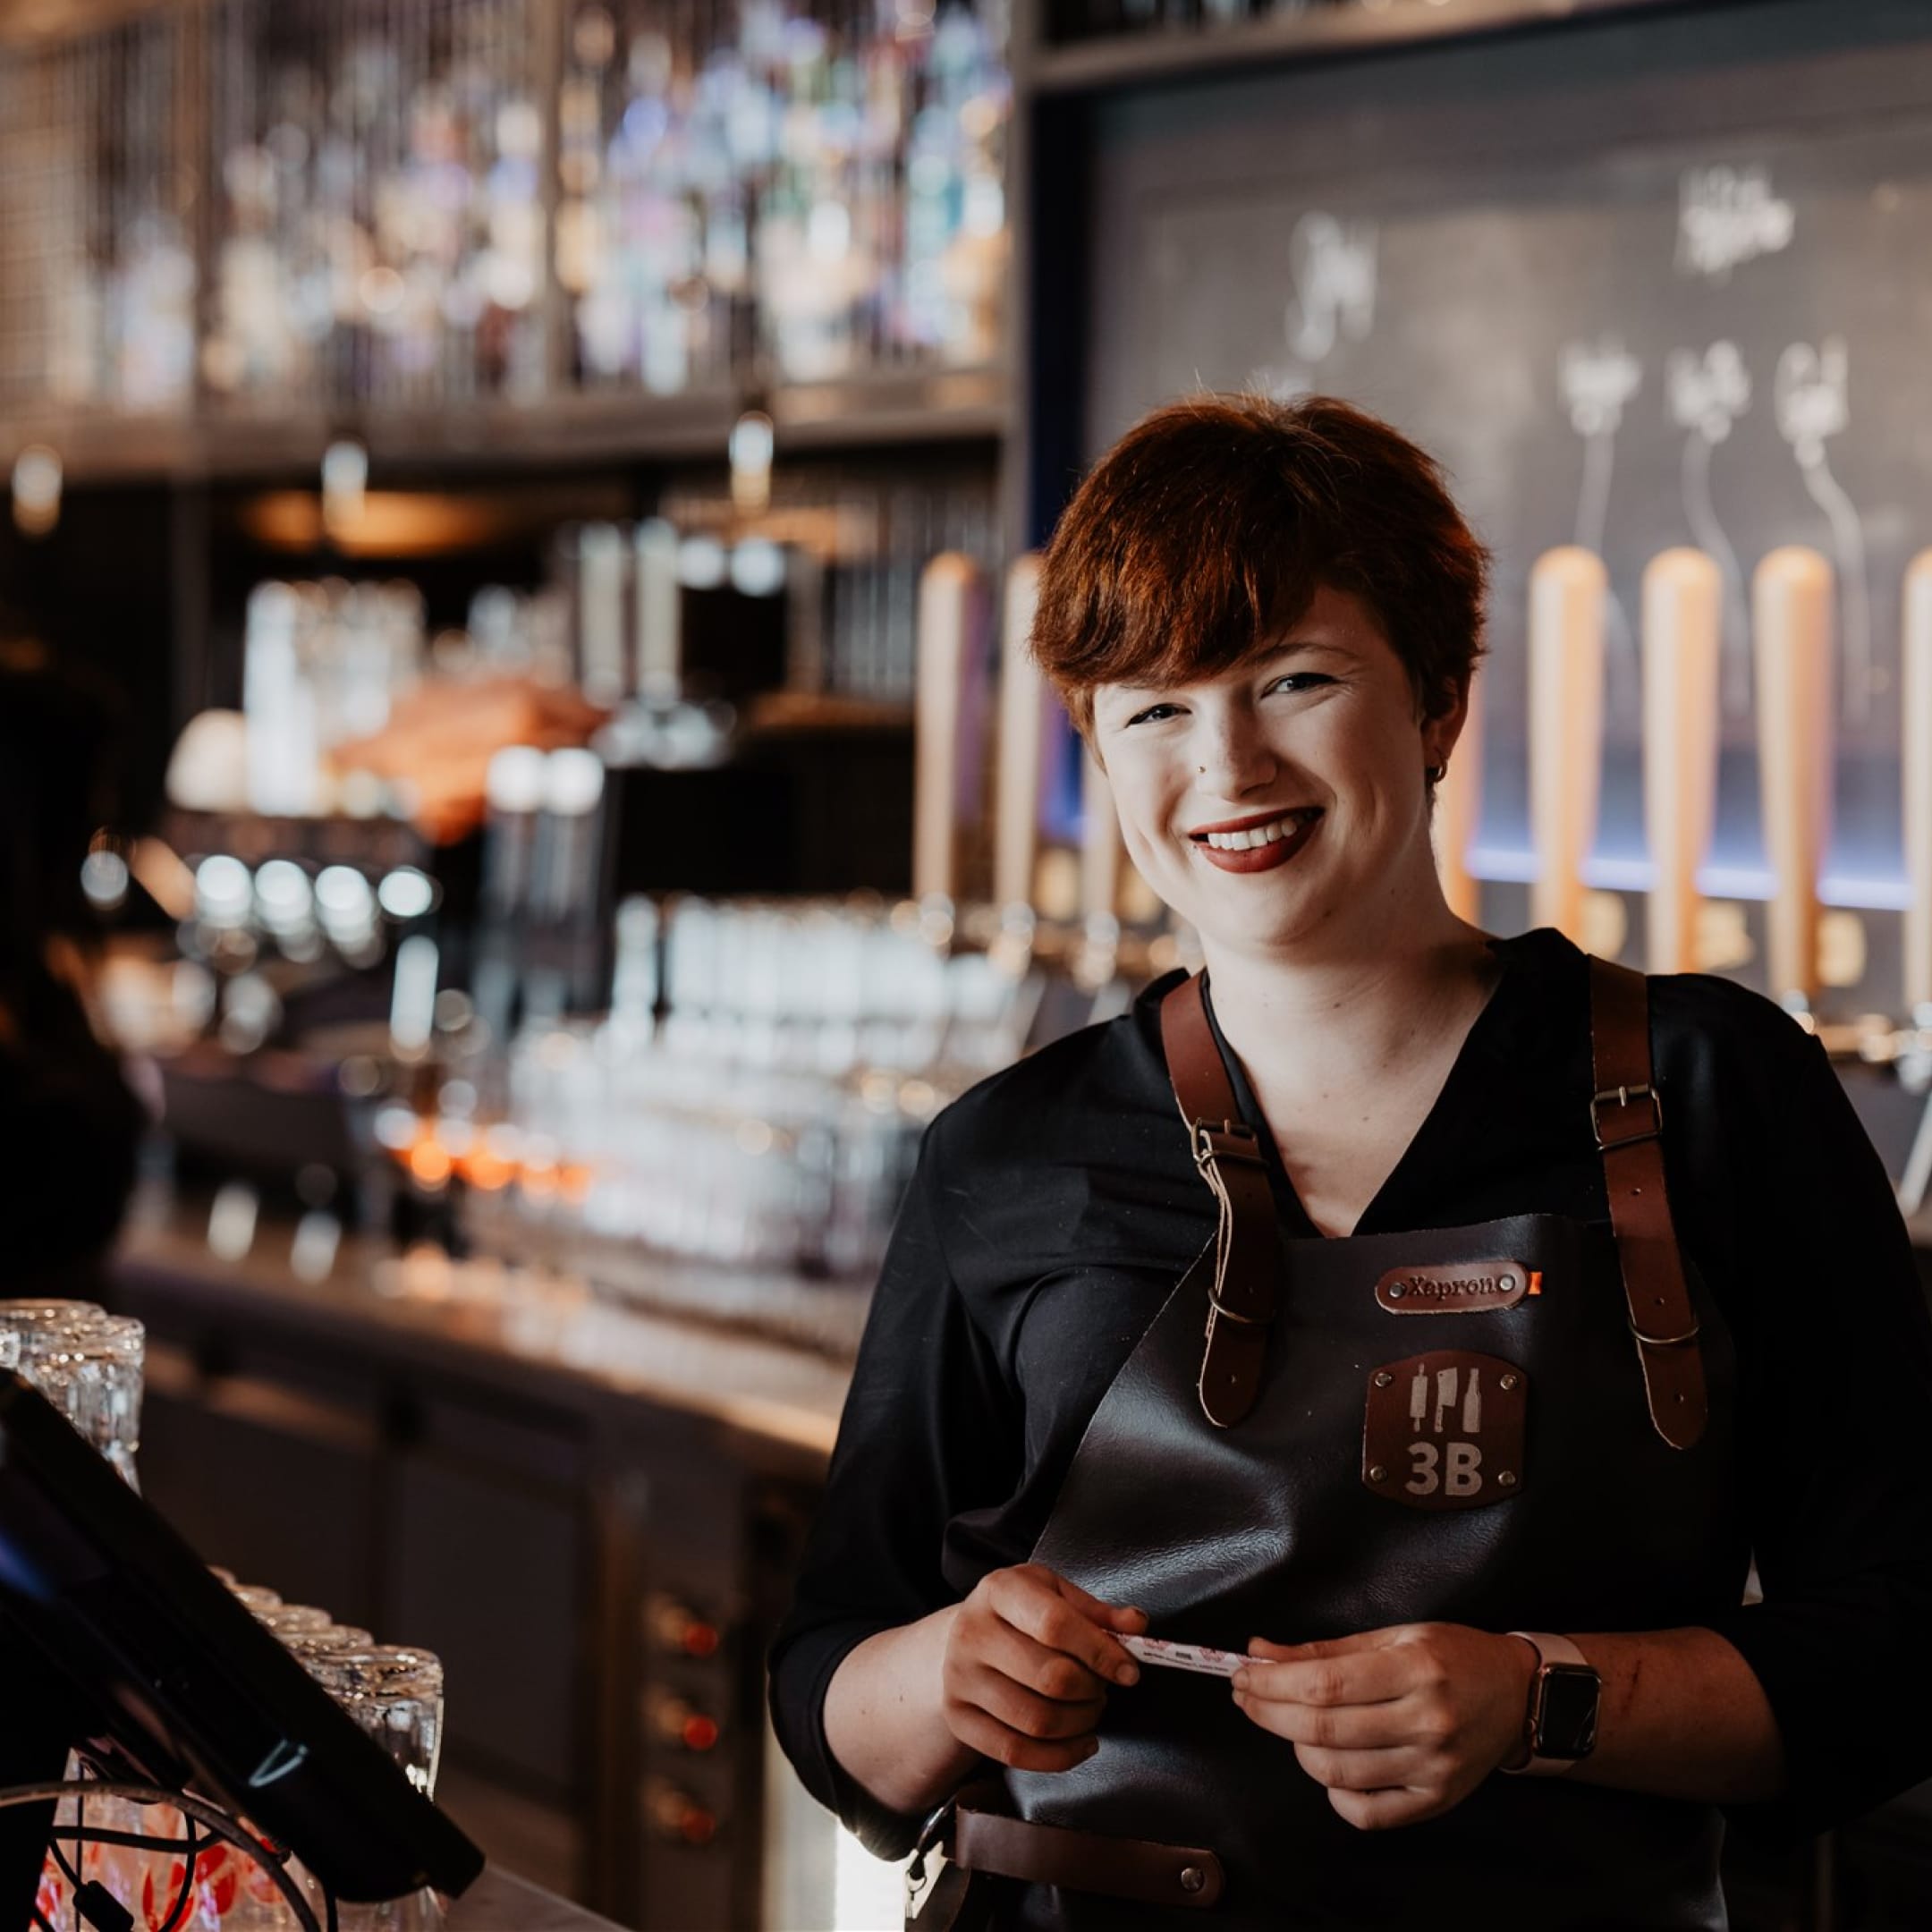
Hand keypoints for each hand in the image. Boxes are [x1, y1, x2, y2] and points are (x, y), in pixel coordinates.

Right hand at [939, 1564, 1147, 1773]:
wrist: (964, 1637)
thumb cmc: (1019, 1614)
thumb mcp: (1055, 1595)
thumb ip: (1098, 1612)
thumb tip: (1136, 1625)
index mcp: (999, 1590)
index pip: (1055, 1624)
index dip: (1100, 1652)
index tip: (1128, 1671)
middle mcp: (972, 1632)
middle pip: (1050, 1677)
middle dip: (1092, 1690)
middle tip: (1103, 1687)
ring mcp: (960, 1678)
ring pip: (1037, 1720)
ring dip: (1080, 1722)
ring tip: (1089, 1709)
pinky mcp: (959, 1719)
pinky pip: (1016, 1752)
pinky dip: (1060, 1756)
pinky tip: (1079, 1742)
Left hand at [1231, 1623, 1537, 1829]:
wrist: (1517, 1695)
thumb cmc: (1452, 1657)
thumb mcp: (1393, 1636)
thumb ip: (1324, 1651)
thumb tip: (1260, 1653)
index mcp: (1416, 1669)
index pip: (1325, 1684)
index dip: (1273, 1683)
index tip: (1243, 1675)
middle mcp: (1427, 1721)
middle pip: (1324, 1729)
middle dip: (1270, 1712)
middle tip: (1247, 1697)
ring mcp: (1433, 1768)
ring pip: (1338, 1772)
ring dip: (1296, 1749)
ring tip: (1290, 1725)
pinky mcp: (1436, 1801)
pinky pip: (1367, 1812)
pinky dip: (1334, 1792)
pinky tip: (1329, 1764)